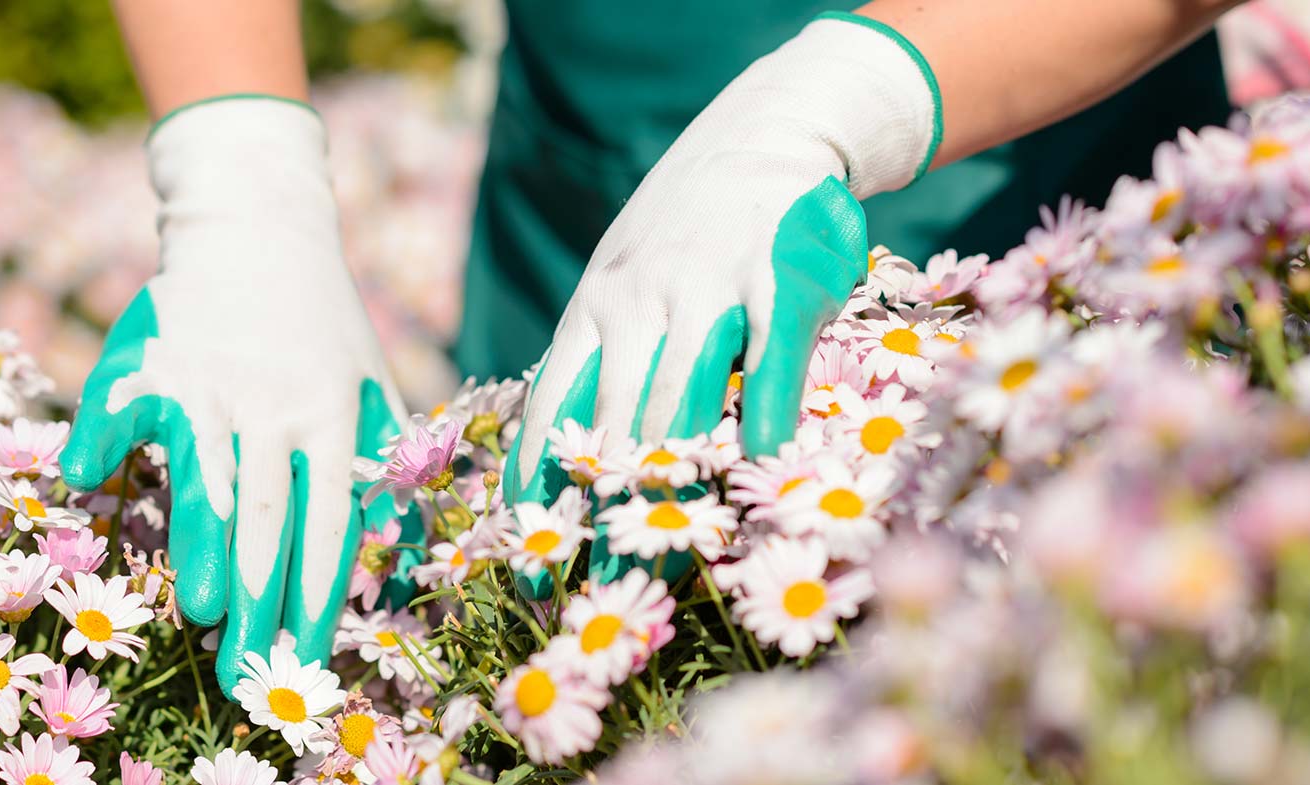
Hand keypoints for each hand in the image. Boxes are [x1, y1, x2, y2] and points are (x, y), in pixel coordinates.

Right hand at [58, 98, 408, 689]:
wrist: (256, 224)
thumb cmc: (319, 323)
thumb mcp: (370, 383)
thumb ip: (385, 466)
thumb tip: (405, 558)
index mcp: (330, 413)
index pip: (330, 517)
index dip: (321, 590)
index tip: (311, 652)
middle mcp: (272, 403)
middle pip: (269, 513)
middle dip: (264, 595)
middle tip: (254, 665)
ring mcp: (210, 382)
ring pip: (206, 475)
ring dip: (203, 546)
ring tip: (204, 609)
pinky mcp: (155, 361)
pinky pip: (120, 409)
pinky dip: (99, 441)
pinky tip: (84, 485)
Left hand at [504, 13, 942, 581]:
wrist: (765, 133)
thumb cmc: (683, 235)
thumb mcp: (620, 286)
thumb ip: (600, 362)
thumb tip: (558, 459)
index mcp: (593, 312)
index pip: (554, 411)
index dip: (541, 491)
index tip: (530, 561)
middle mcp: (640, 303)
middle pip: (618, 426)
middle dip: (607, 515)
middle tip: (602, 592)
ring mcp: (710, 288)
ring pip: (684, 401)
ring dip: (674, 487)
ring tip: (667, 559)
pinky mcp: (779, 277)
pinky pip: (770, 356)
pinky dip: (765, 410)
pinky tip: (760, 463)